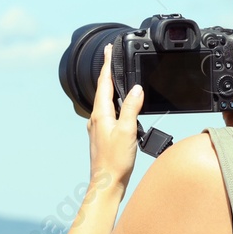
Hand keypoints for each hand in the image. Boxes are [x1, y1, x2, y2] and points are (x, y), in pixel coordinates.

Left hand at [88, 41, 144, 189]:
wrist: (106, 184)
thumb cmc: (114, 162)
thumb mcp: (127, 131)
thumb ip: (132, 108)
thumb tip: (136, 89)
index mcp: (100, 114)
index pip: (104, 82)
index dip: (107, 65)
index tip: (108, 49)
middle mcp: (96, 119)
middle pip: (103, 90)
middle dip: (109, 73)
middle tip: (113, 58)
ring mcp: (98, 128)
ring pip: (105, 102)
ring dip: (111, 88)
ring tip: (118, 78)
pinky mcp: (102, 136)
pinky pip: (108, 113)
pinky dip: (115, 104)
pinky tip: (121, 108)